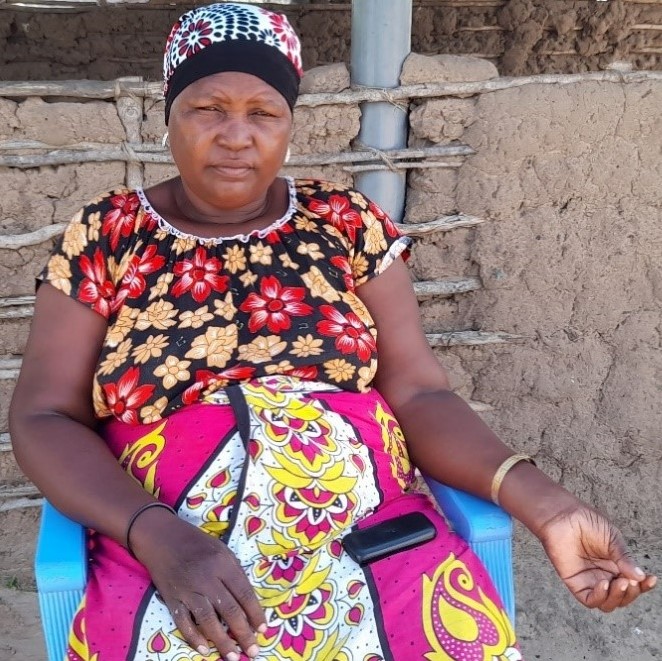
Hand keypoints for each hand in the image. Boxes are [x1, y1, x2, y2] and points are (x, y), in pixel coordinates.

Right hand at [130, 508, 265, 659]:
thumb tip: (248, 602)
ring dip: (221, 641)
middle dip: (243, 633)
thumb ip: (234, 573)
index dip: (255, 614)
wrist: (162, 537)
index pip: (244, 593)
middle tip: (253, 651)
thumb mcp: (221, 549)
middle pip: (229, 610)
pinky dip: (193, 638)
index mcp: (223, 563)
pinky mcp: (171, 598)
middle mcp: (207, 577)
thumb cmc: (197, 543)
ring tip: (232, 656)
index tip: (263, 630)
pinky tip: (204, 650)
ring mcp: (188, 589)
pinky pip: (183, 622)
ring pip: (208, 620)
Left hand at [537, 504, 656, 611]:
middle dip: (631, 592)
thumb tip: (640, 577)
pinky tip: (604, 584)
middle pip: (622, 597)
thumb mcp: (612, 539)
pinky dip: (599, 597)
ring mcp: (589, 581)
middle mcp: (604, 576)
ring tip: (619, 582)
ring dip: (618, 597)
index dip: (643, 586)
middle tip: (630, 580)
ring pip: (608, 603)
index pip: (633, 584)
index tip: (651, 579)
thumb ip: (624, 558)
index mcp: (615, 566)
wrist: (564, 516)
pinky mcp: (575, 583)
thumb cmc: (586, 522)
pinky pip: (589, 600)